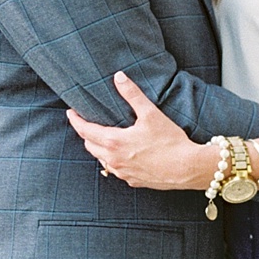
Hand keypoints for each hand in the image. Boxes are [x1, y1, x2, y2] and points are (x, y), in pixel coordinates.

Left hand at [66, 72, 215, 190]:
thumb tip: (118, 77)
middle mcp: (114, 160)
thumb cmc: (170, 141)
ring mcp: (123, 173)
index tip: (71, 113)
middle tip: (88, 123)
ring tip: (105, 138)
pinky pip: (116, 170)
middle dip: (86, 134)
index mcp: (115, 142)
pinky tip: (124, 155)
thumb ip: (132, 94)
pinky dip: (114, 161)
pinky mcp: (133, 181)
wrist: (187, 168)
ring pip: (102, 160)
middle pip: (90, 146)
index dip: (76, 121)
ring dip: (100, 149)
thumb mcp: (150, 114)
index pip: (85, 131)